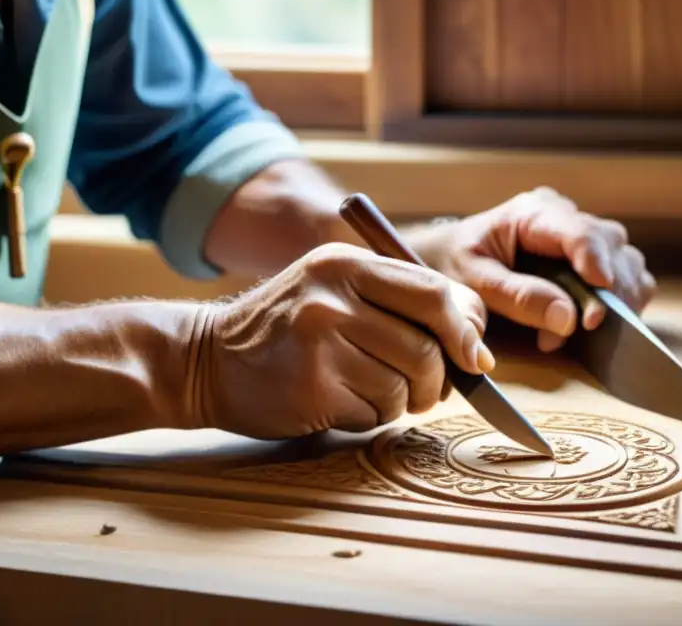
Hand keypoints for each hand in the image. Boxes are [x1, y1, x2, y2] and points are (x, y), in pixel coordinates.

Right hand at [190, 243, 491, 439]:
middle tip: (428, 389)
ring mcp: (319, 343)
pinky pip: (374, 413)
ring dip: (401, 402)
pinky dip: (370, 416)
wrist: (204, 359)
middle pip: (429, 347)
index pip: (435, 293)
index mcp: (346, 263)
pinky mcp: (311, 390)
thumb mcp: (335, 289)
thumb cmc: (286, 328)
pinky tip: (340, 402)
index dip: (466, 329)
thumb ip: (401, 303)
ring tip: (371, 392)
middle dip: (441, 380)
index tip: (472, 356)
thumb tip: (477, 349)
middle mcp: (333, 297)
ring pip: (405, 386)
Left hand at [408, 188, 656, 352]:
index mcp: (534, 211)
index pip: (581, 231)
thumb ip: (517, 297)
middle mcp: (566, 216)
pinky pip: (627, 279)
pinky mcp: (592, 259)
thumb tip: (568, 318)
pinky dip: (616, 306)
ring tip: (580, 329)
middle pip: (613, 245)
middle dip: (608, 290)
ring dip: (616, 301)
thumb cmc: (456, 264)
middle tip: (586, 327)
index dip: (596, 265)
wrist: (449, 260)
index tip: (598, 303)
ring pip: (628, 261)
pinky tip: (586, 326)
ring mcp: (583, 236)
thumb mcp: (474, 280)